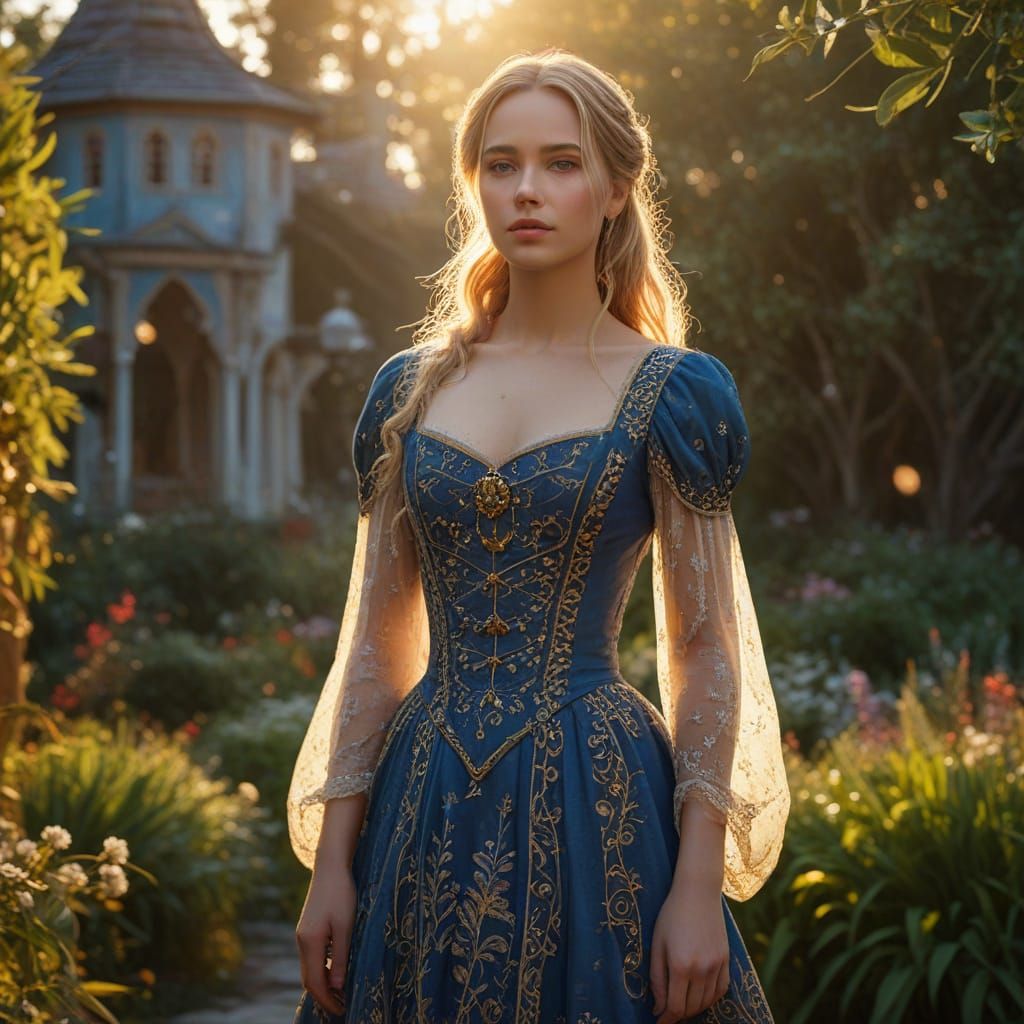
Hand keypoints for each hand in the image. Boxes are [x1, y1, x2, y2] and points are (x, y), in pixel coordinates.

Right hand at [295, 865, 357, 1016]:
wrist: (330, 866)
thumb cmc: (341, 893)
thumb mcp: (345, 926)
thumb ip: (340, 957)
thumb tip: (336, 987)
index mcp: (310, 942)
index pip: (315, 982)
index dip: (327, 1000)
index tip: (342, 1010)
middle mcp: (302, 941)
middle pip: (308, 979)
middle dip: (323, 996)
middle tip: (342, 1007)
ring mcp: (303, 934)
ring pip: (309, 968)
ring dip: (322, 984)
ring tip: (341, 994)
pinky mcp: (307, 928)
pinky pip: (312, 957)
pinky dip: (321, 970)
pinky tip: (334, 971)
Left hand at [649, 880, 729, 1022]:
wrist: (698, 892)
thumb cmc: (671, 915)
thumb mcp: (657, 943)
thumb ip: (656, 978)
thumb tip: (658, 1007)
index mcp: (680, 965)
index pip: (675, 1006)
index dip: (666, 1019)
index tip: (659, 1021)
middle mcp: (701, 969)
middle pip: (691, 1008)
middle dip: (678, 1015)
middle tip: (667, 1013)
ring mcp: (716, 965)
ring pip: (707, 1002)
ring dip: (693, 1009)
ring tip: (681, 1005)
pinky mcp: (726, 960)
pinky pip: (721, 990)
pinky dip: (710, 999)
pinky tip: (700, 997)